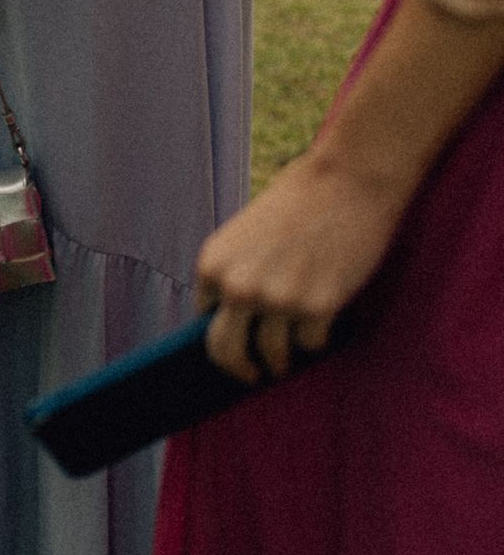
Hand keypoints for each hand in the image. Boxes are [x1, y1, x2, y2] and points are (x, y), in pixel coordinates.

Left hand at [197, 147, 406, 383]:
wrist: (349, 178)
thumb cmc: (302, 198)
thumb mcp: (249, 232)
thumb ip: (239, 270)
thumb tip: (239, 317)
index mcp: (212, 263)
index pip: (206, 315)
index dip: (222, 325)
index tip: (235, 336)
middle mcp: (237, 287)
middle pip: (225, 350)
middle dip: (237, 368)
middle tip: (249, 376)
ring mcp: (276, 301)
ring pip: (272, 354)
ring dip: (279, 361)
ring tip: (285, 362)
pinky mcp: (316, 309)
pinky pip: (310, 344)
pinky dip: (316, 339)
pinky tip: (323, 321)